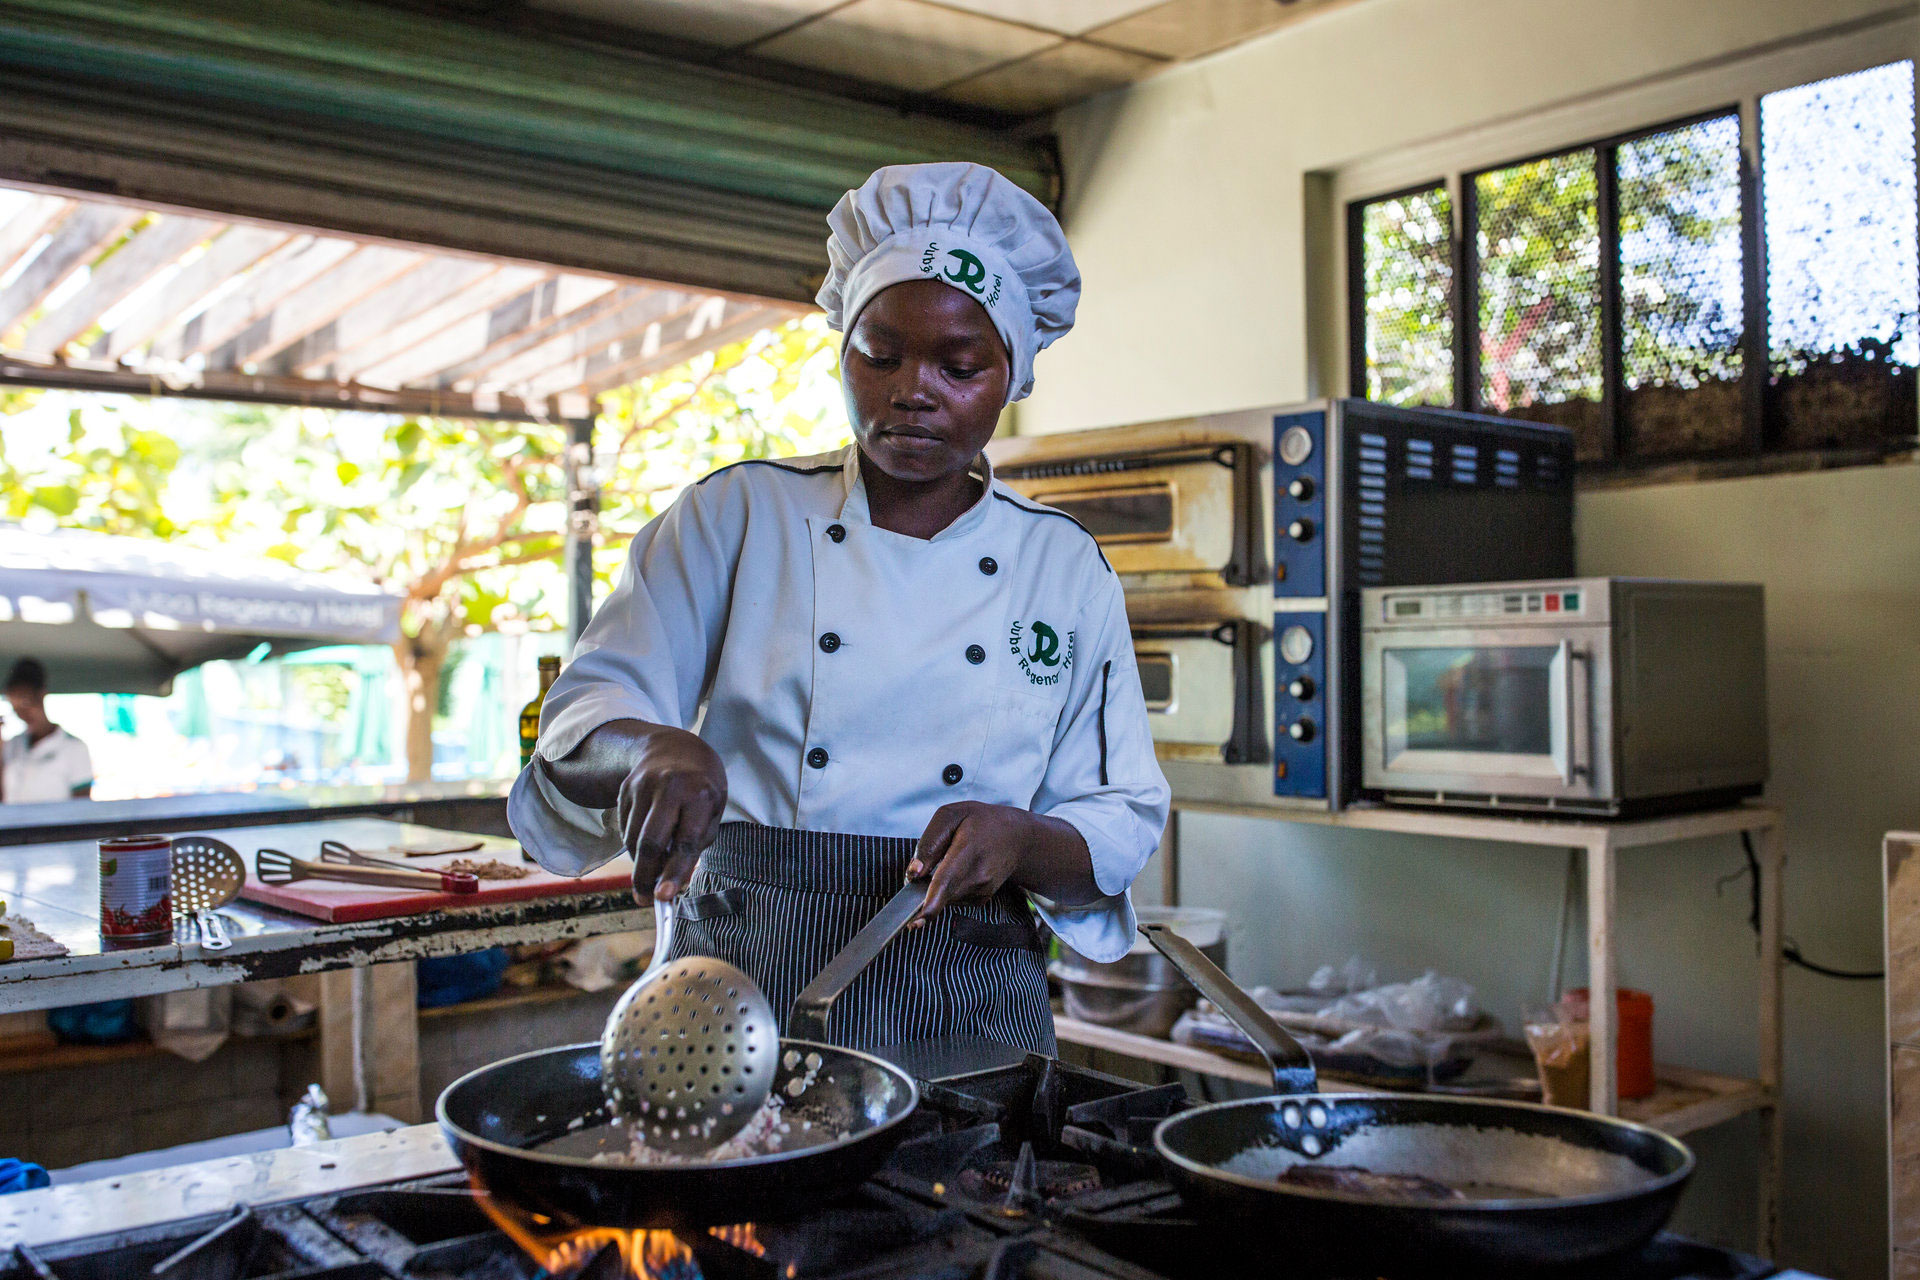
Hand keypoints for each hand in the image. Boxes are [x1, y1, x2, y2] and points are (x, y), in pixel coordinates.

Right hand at [615, 725, 726, 903]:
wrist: (675, 748)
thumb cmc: (701, 787)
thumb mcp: (713, 811)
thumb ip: (698, 845)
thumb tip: (675, 882)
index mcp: (700, 794)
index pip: (686, 841)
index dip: (674, 872)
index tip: (664, 897)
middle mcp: (669, 788)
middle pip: (649, 842)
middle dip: (645, 876)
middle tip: (645, 899)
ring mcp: (642, 786)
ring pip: (632, 838)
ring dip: (639, 863)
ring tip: (651, 871)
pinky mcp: (625, 789)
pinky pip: (624, 827)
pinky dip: (633, 844)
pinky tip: (646, 841)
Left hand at [906, 802, 1033, 923]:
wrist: (1016, 837)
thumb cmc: (980, 822)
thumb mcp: (952, 815)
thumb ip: (929, 842)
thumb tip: (914, 874)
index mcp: (968, 850)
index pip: (946, 881)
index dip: (930, 905)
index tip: (916, 922)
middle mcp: (978, 876)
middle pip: (939, 893)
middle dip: (923, 887)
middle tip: (933, 862)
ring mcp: (981, 891)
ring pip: (943, 896)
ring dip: (937, 884)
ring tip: (955, 858)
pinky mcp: (980, 900)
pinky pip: (951, 899)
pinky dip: (948, 887)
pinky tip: (961, 869)